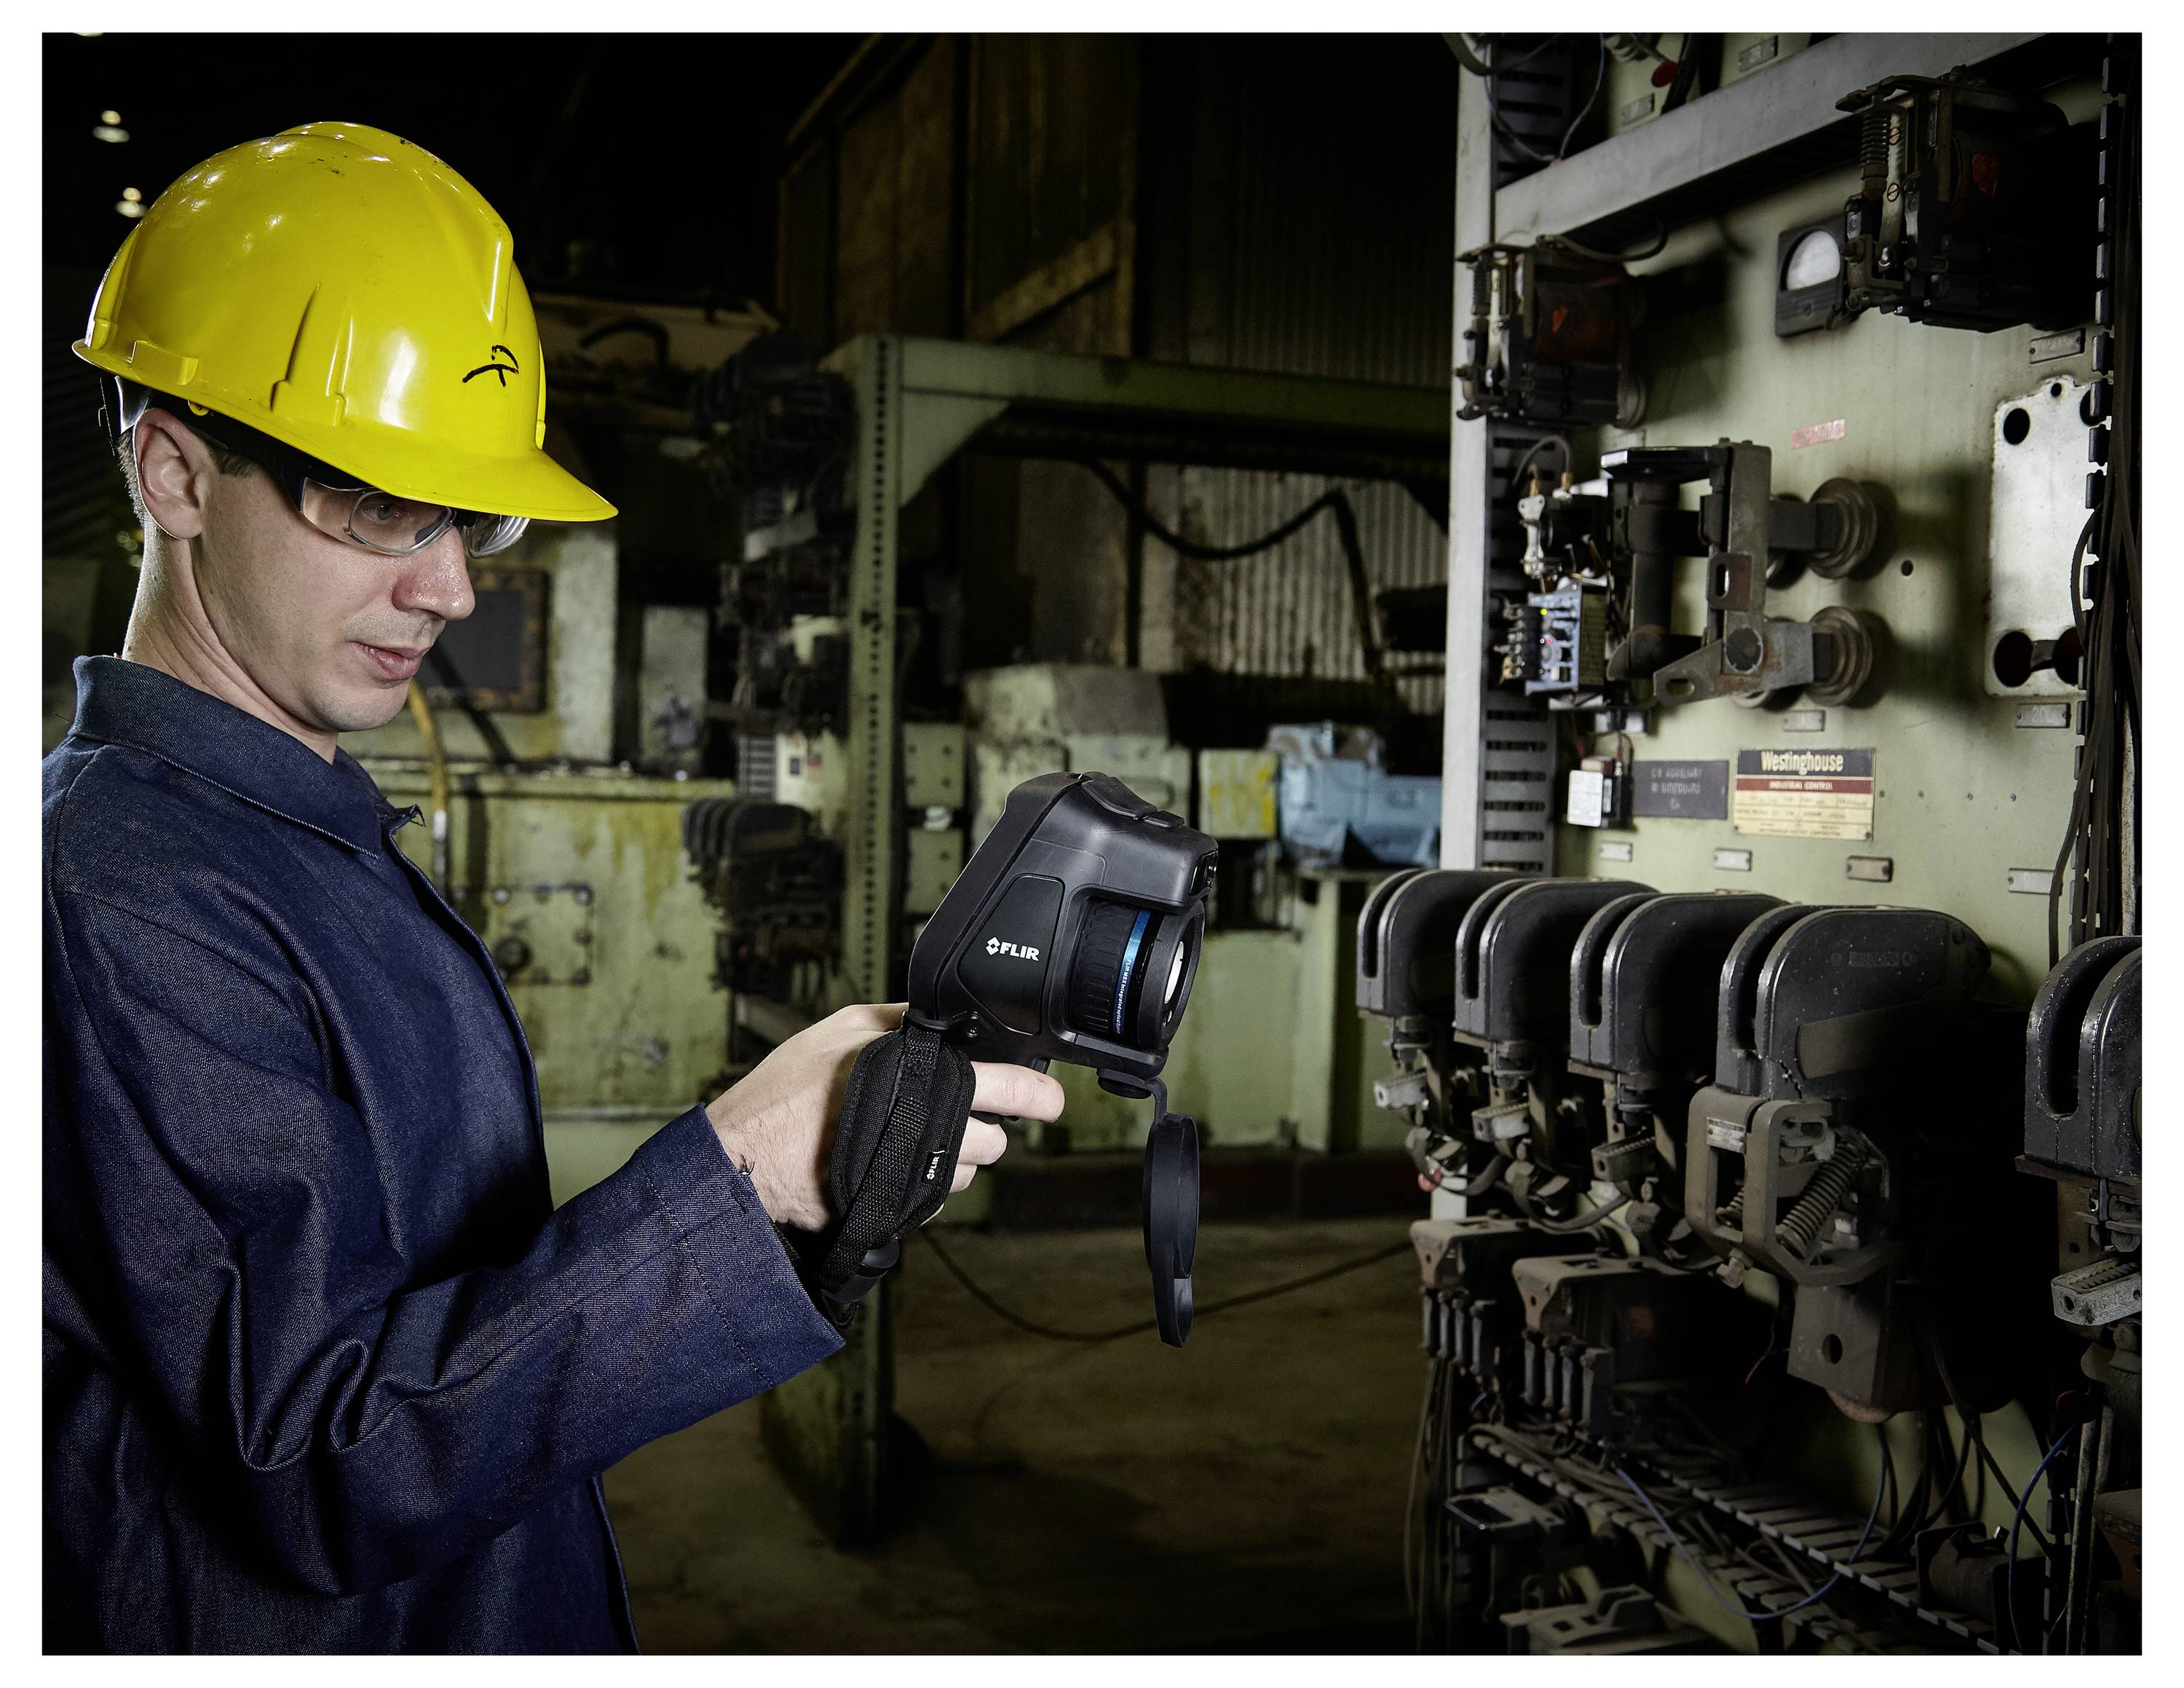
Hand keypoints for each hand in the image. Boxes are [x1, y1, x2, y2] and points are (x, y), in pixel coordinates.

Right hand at [704, 1003, 1063, 1229]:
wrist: (745, 1160)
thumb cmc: (787, 1092)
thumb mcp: (842, 1030)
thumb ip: (899, 1020)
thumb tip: (941, 1014)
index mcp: (921, 1080)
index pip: (1004, 1087)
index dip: (1035, 1094)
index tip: (1050, 1099)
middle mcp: (926, 1131)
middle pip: (994, 1141)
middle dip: (987, 1130)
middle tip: (964, 1117)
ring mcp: (914, 1177)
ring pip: (966, 1173)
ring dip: (953, 1159)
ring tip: (912, 1139)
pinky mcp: (898, 1211)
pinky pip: (934, 1202)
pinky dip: (924, 1186)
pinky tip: (892, 1164)